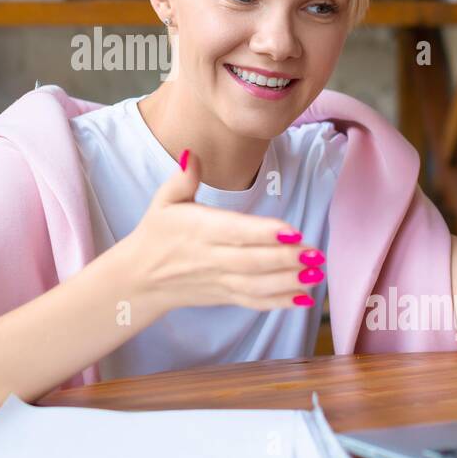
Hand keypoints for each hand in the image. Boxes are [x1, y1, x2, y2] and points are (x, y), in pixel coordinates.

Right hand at [111, 150, 323, 312]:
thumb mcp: (163, 201)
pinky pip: (254, 302)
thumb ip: (183, 178)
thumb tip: (192, 154)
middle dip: (286, 259)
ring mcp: (219, 280)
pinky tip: (304, 298)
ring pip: (257, 285)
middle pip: (252, 262)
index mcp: (199, 230)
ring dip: (289, 282)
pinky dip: (280, 303)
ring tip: (316, 274)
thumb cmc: (157, 234)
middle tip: (316, 253)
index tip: (292, 230)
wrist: (140, 278)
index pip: (235, 232)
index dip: (264, 232)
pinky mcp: (225, 296)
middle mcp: (210, 258)